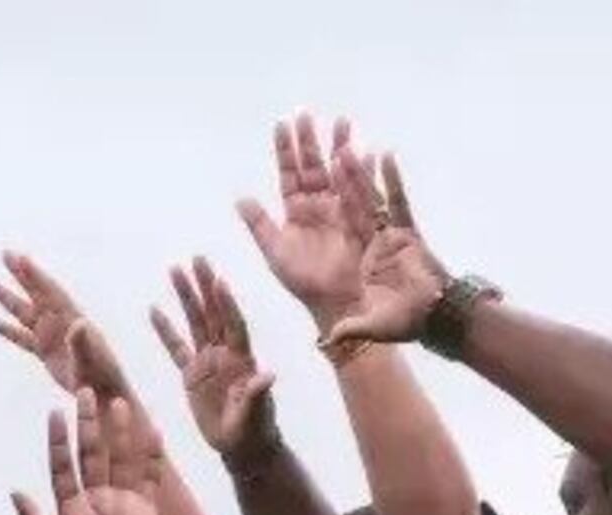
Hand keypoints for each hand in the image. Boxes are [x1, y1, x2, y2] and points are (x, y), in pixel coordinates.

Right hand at [0, 252, 135, 400]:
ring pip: (25, 313)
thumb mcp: (90, 359)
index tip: (20, 258)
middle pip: (37, 294)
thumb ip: (82, 341)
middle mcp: (61, 323)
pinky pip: (23, 338)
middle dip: (21, 274)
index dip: (35, 275)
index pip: (50, 292)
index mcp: (72, 319)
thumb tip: (78, 323)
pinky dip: (8, 330)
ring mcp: (52, 337)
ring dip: (8, 299)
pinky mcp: (46, 353)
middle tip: (5, 254)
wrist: (104, 392)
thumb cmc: (101, 376)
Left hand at [10, 387, 168, 514]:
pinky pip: (150, 477)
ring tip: (117, 402)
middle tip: (85, 392)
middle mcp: (96, 502)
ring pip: (120, 460)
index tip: (55, 413)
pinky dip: (151, 454)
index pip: (62, 469)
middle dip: (88, 426)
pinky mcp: (148, 512)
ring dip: (119, 433)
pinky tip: (151, 430)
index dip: (57, 443)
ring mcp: (123, 505)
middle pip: (91, 455)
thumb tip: (14, 493)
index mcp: (71, 512)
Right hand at [154, 258, 280, 459]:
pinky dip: (165, 330)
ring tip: (174, 270)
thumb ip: (259, 394)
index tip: (219, 280)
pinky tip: (154, 309)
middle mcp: (225, 353)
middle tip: (197, 258)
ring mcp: (207, 361)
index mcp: (243, 359)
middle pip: (213, 313)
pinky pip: (175, 348)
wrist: (242, 446)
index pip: (234, 325)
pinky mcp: (192, 375)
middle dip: (205, 286)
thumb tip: (267, 375)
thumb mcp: (258, 414)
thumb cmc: (255, 430)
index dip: (227, 304)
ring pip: (195, 322)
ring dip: (186, 297)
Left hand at [237, 113, 376, 315]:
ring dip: (341, 147)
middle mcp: (318, 205)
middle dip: (311, 140)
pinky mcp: (361, 218)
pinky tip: (370, 153)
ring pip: (338, 172)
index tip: (282, 125)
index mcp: (295, 211)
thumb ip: (260, 226)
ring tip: (342, 122)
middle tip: (307, 115)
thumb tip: (240, 199)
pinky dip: (367, 172)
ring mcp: (340, 209)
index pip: (289, 174)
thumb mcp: (276, 254)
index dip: (285, 150)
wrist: (334, 303)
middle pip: (313, 166)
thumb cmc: (304, 283)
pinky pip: (364, 189)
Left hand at [304, 138, 451, 353]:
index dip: (317, 204)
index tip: (305, 181)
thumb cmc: (406, 324)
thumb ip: (351, 327)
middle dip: (335, 180)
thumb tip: (332, 337)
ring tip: (343, 147)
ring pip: (369, 200)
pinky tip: (385, 157)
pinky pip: (398, 203)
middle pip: (347, 205)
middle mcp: (370, 244)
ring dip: (357, 175)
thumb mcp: (368, 326)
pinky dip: (392, 181)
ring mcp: (388, 237)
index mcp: (356, 259)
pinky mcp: (408, 233)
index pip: (332, 227)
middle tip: (321, 151)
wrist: (437, 320)